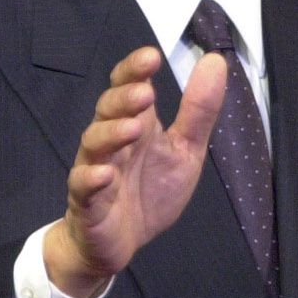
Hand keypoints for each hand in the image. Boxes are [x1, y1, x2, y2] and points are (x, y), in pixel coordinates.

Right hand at [44, 46, 226, 296]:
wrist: (122, 241)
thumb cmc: (150, 190)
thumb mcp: (185, 150)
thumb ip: (199, 110)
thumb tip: (214, 60)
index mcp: (135, 124)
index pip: (128, 87)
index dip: (134, 70)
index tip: (151, 56)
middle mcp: (111, 141)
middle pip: (108, 110)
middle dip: (124, 98)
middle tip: (145, 93)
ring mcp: (95, 169)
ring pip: (94, 144)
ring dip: (112, 133)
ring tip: (133, 128)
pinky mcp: (87, 203)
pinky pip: (83, 186)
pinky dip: (92, 178)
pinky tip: (106, 173)